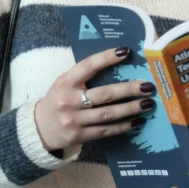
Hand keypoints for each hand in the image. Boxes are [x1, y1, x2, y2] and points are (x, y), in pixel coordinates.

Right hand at [33, 47, 156, 152]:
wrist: (39, 128)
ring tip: (148, 103)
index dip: (107, 58)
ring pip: (108, 114)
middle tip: (148, 86)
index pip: (88, 66)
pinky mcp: (80, 135)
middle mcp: (69, 100)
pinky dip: (124, 126)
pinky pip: (106, 130)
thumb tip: (118, 63)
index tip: (126, 51)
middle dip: (128, 89)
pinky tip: (137, 121)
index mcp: (65, 82)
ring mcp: (75, 120)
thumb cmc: (59, 99)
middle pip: (104, 94)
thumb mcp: (65, 82)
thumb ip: (85, 75)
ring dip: (131, 108)